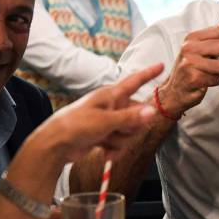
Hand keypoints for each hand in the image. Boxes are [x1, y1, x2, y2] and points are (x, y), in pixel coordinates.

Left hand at [42, 63, 163, 160]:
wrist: (56, 144)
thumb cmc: (77, 125)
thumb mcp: (106, 120)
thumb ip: (130, 117)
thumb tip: (152, 111)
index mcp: (111, 95)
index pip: (135, 81)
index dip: (149, 74)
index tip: (162, 65)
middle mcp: (112, 106)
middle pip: (137, 115)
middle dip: (133, 128)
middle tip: (120, 132)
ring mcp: (109, 121)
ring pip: (130, 132)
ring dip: (121, 141)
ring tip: (106, 142)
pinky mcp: (104, 135)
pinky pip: (120, 142)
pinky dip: (115, 149)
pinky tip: (106, 153)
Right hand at [156, 23, 218, 115]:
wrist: (173, 91)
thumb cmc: (187, 69)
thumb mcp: (198, 48)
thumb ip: (213, 36)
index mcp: (191, 38)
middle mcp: (189, 49)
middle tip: (216, 62)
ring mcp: (190, 63)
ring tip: (212, 73)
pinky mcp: (194, 79)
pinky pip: (218, 79)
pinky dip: (216, 81)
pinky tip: (207, 80)